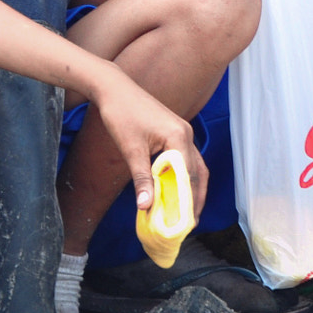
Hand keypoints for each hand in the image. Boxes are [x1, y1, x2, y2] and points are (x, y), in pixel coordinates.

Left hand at [92, 71, 206, 215]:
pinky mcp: (174, 131)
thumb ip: (141, 179)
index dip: (188, 201)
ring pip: (194, 165)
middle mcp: (186, 134)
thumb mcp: (131, 150)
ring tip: (185, 211)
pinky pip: (185, 158)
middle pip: (198, 172)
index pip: (189, 176)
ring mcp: (182, 131)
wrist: (114, 88)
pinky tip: (174, 189)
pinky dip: (182, 176)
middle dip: (195, 198)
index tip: (184, 223)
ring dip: (191, 188)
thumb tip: (146, 207)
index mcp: (178, 137)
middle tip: (189, 223)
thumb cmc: (121, 115)